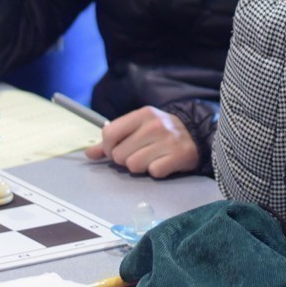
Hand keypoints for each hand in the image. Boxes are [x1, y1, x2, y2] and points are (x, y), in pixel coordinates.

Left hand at [84, 107, 198, 177]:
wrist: (196, 135)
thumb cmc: (161, 132)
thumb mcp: (138, 127)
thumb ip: (113, 139)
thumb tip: (89, 153)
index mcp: (143, 114)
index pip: (109, 133)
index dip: (108, 147)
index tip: (116, 149)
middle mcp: (155, 125)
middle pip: (119, 155)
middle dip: (125, 159)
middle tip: (139, 154)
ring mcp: (169, 140)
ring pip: (134, 166)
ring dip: (140, 167)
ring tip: (152, 158)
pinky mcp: (180, 156)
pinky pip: (153, 172)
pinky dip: (157, 171)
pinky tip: (163, 162)